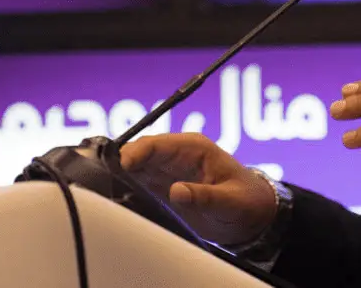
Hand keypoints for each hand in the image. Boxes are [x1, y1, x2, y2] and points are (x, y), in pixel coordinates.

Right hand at [120, 133, 276, 246]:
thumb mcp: (231, 202)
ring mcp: (168, 172)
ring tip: (107, 192)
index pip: (157, 144)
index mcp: (193, 148)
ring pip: (135, 170)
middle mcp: (176, 157)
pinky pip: (139, 185)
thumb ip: (205, 197)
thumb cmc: (248, 201)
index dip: (137, 152)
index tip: (122, 165)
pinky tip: (118, 201)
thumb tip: (176, 192)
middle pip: (139, 154)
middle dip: (122, 165)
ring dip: (121, 178)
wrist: (254, 216)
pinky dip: (128, 191)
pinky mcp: (163, 189)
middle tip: (106, 181)